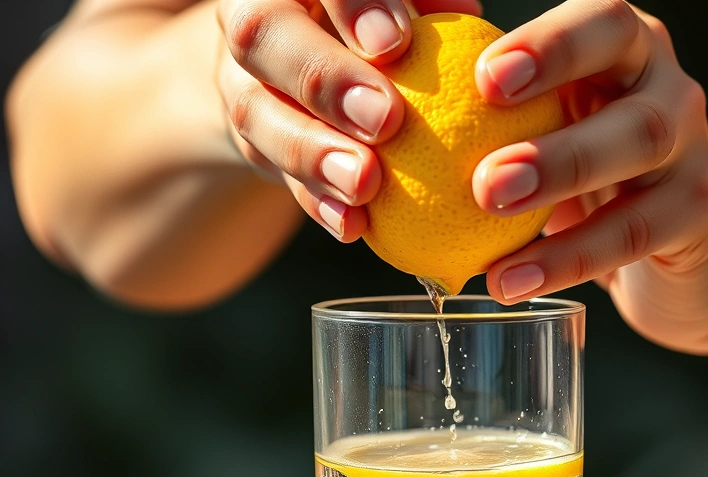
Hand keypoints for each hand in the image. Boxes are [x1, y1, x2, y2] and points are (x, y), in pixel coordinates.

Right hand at [216, 0, 482, 241]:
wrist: (302, 64)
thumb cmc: (376, 19)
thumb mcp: (395, 6)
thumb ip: (425, 4)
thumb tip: (469, 17)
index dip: (350, 5)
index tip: (396, 43)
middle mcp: (252, 17)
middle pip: (261, 36)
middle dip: (323, 80)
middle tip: (384, 121)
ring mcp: (238, 81)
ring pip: (256, 113)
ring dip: (313, 155)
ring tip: (364, 184)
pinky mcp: (247, 141)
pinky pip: (275, 173)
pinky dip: (316, 201)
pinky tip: (354, 225)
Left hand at [472, 0, 707, 353]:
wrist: (690, 245)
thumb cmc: (586, 178)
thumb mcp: (545, 135)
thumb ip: (487, 119)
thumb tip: (376, 120)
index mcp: (623, 50)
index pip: (598, 19)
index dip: (547, 43)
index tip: (482, 77)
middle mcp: (666, 85)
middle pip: (624, 72)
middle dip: (552, 107)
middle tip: (481, 164)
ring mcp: (691, 148)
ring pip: (637, 146)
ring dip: (558, 175)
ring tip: (484, 210)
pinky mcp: (698, 215)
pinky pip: (631, 234)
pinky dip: (566, 259)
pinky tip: (507, 282)